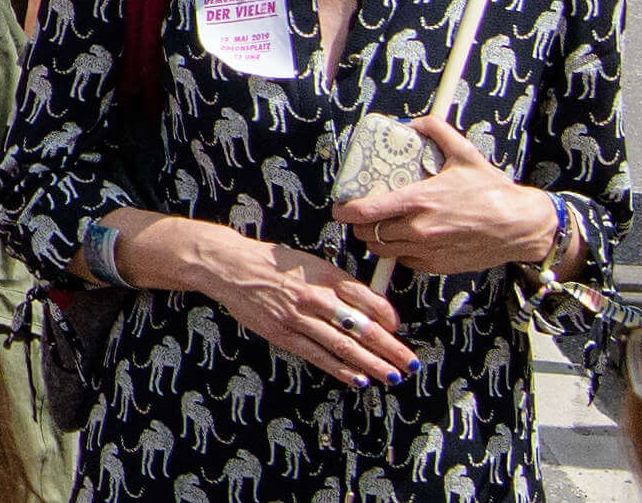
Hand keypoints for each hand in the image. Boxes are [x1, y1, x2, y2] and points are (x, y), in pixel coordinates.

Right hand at [186, 226, 416, 386]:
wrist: (231, 266)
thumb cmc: (273, 263)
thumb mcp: (308, 262)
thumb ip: (336, 282)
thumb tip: (367, 305)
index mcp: (323, 273)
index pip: (365, 296)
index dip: (386, 315)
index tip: (398, 328)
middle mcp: (314, 296)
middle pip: (361, 326)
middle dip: (389, 348)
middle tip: (410, 364)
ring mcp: (298, 317)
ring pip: (343, 345)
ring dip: (371, 364)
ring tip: (392, 376)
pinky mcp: (283, 334)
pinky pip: (318, 355)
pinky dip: (341, 369)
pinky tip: (358, 379)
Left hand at [331, 118, 557, 276]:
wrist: (520, 226)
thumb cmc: (493, 191)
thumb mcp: (464, 153)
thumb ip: (437, 130)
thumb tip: (416, 121)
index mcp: (419, 200)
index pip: (367, 211)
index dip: (347, 211)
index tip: (340, 208)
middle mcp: (419, 229)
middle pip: (371, 234)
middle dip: (361, 226)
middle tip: (362, 217)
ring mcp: (429, 250)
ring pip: (385, 251)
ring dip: (377, 241)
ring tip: (380, 229)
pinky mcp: (439, 265)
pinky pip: (407, 262)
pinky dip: (401, 253)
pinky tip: (406, 240)